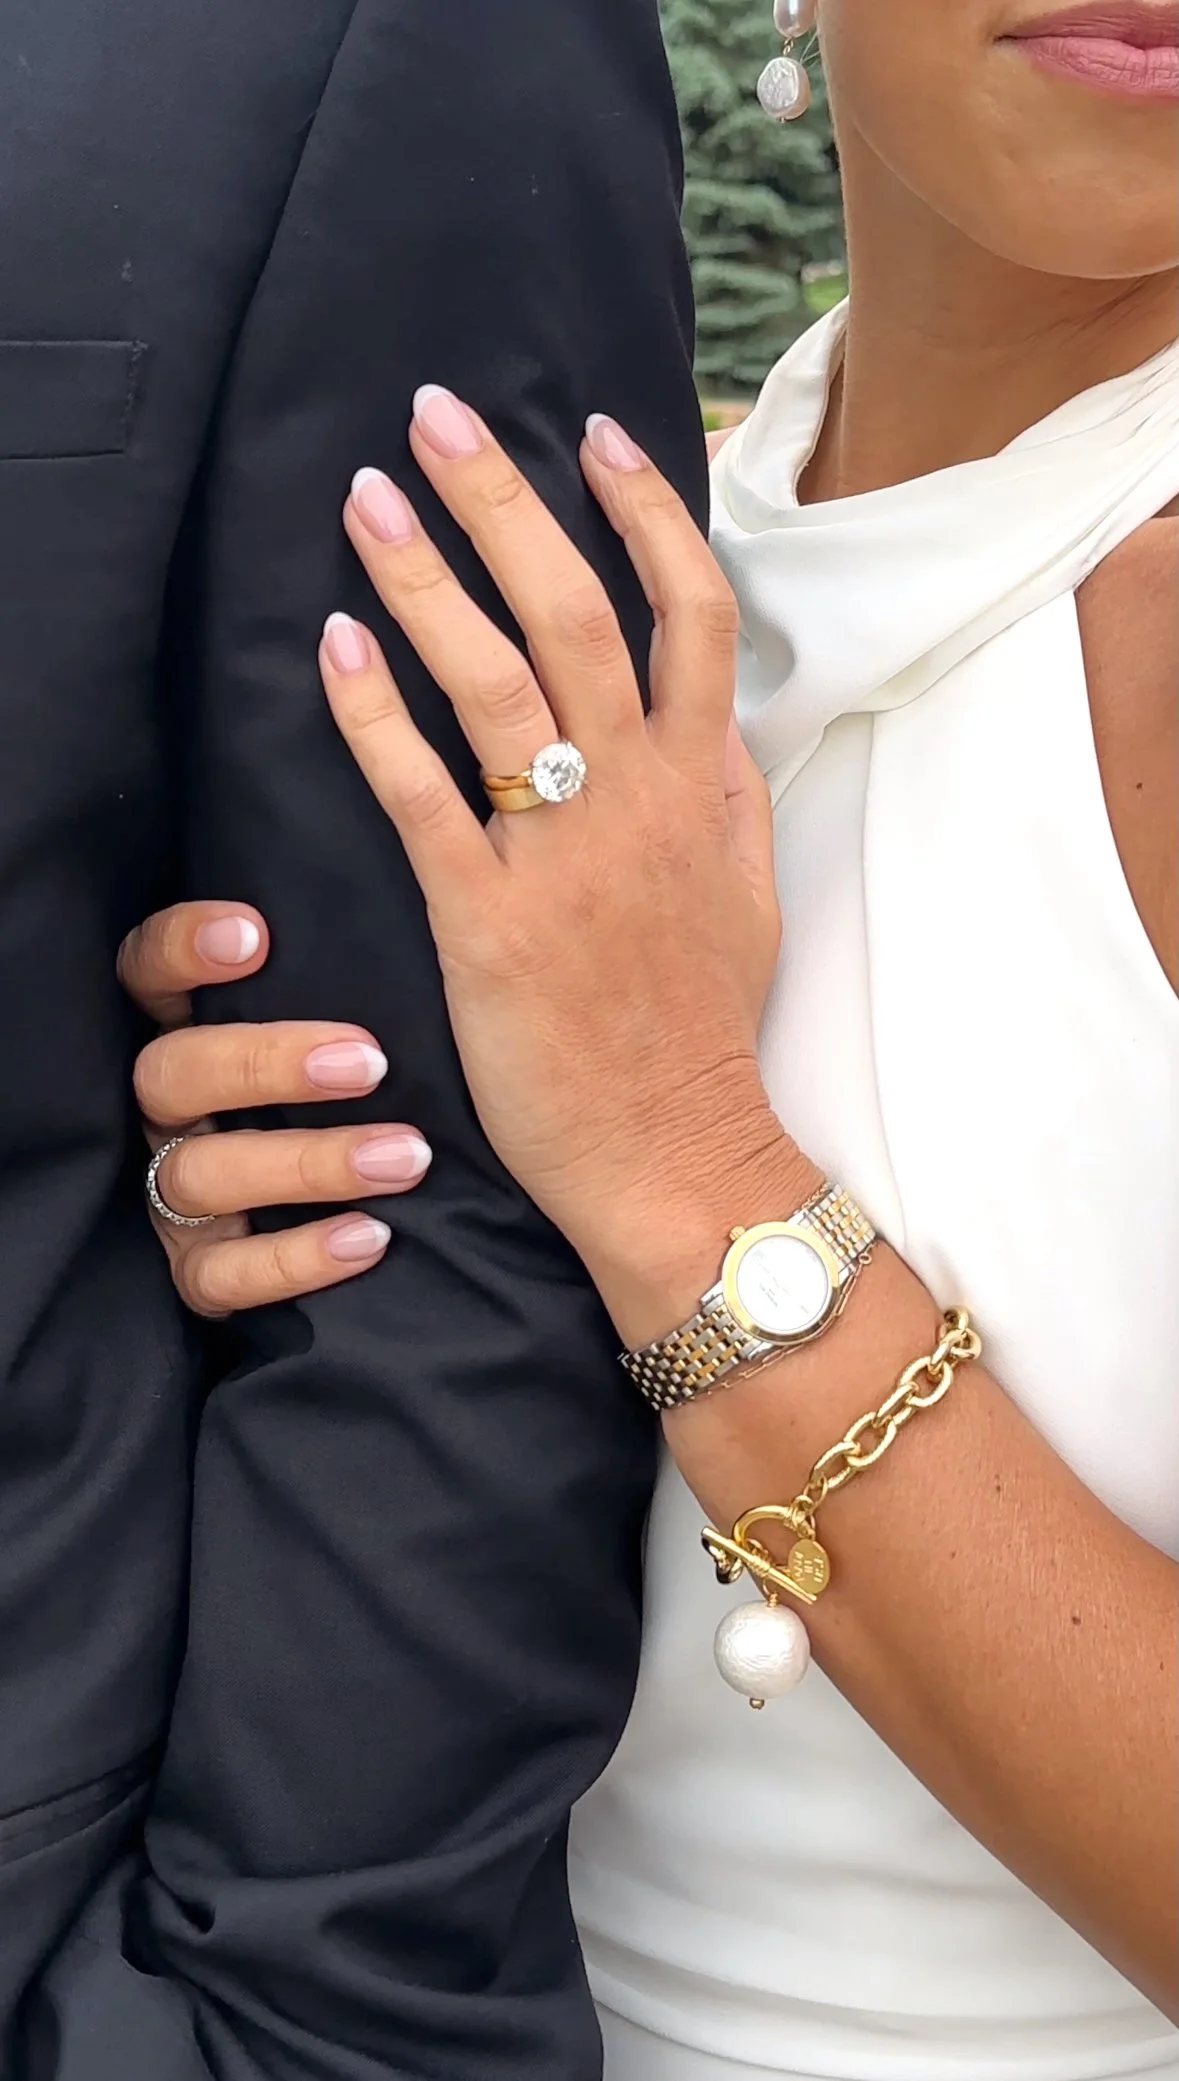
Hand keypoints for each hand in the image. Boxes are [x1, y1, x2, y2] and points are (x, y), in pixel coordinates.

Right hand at [118, 901, 431, 1315]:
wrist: (416, 1211)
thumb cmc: (370, 1092)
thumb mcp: (349, 1024)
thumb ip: (340, 974)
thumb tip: (411, 874)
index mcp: (186, 1030)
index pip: (146, 971)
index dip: (183, 948)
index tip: (257, 933)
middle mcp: (167, 1111)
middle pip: (170, 1073)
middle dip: (267, 1064)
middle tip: (370, 1062)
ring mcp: (176, 1195)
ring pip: (199, 1175)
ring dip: (307, 1162)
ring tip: (407, 1157)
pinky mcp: (200, 1271)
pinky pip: (223, 1277)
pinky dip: (297, 1258)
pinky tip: (372, 1237)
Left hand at [318, 393, 788, 1308]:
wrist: (674, 1152)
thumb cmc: (702, 1030)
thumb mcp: (749, 898)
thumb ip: (730, 794)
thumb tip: (715, 715)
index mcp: (700, 788)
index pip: (691, 614)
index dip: (647, 512)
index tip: (597, 434)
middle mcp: (635, 802)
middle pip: (575, 614)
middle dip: (505, 501)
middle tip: (437, 415)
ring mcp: (561, 860)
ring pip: (496, 685)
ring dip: (427, 579)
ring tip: (368, 502)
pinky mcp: (487, 923)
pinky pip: (424, 798)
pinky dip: (377, 716)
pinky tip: (336, 647)